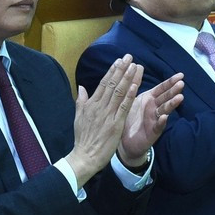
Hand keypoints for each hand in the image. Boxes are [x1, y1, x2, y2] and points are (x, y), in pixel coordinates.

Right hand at [66, 55, 139, 185]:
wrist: (85, 156)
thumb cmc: (83, 138)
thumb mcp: (78, 117)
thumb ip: (81, 101)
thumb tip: (81, 87)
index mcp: (91, 104)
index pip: (103, 83)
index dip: (112, 71)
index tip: (119, 60)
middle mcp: (99, 106)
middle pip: (112, 84)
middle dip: (122, 70)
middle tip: (129, 57)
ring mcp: (108, 115)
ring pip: (119, 93)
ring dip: (128, 78)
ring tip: (135, 66)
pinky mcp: (115, 124)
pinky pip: (124, 107)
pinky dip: (130, 95)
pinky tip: (135, 85)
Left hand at [120, 73, 183, 168]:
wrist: (125, 141)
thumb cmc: (129, 117)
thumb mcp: (132, 99)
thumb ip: (136, 84)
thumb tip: (138, 65)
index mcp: (149, 99)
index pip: (162, 89)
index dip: (170, 82)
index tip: (181, 75)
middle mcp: (154, 108)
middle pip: (165, 98)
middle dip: (173, 90)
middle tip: (181, 83)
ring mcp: (155, 120)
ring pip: (165, 110)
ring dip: (172, 104)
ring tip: (180, 97)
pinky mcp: (152, 132)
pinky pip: (157, 126)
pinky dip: (161, 122)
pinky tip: (164, 117)